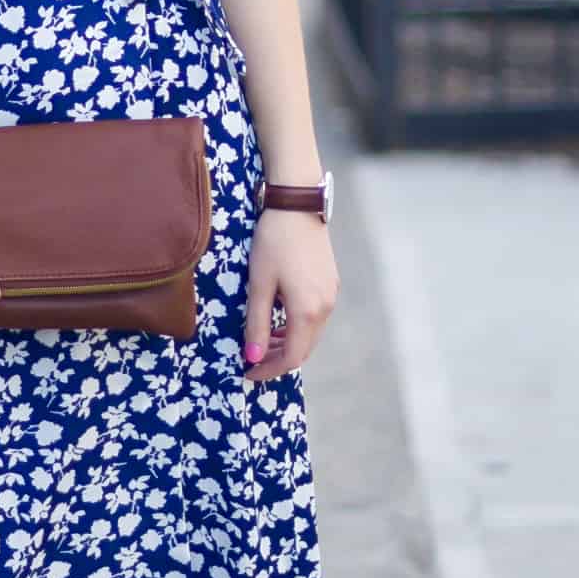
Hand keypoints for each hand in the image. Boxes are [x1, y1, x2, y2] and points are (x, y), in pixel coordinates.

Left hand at [242, 211, 337, 383]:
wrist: (297, 206)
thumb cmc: (274, 242)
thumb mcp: (259, 284)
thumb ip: (257, 324)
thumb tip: (253, 358)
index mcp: (307, 311)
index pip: (292, 358)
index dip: (269, 370)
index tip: (247, 372)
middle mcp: (325, 308)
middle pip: (304, 349)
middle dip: (277, 360)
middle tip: (251, 359)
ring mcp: (331, 295)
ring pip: (310, 334)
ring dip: (287, 343)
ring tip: (262, 340)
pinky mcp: (331, 284)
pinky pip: (315, 318)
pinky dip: (297, 328)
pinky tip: (278, 320)